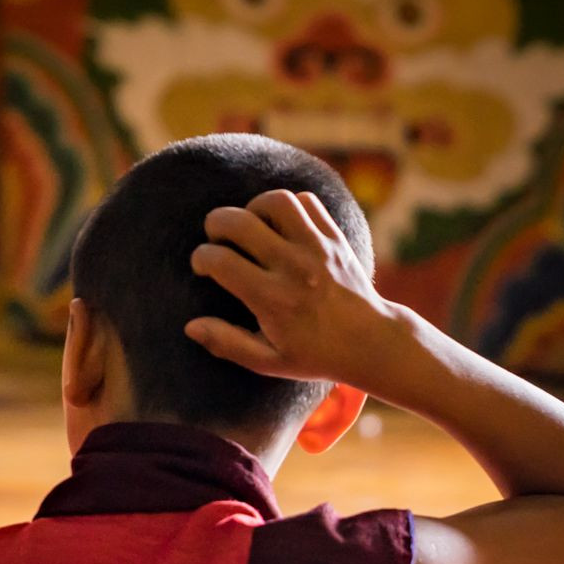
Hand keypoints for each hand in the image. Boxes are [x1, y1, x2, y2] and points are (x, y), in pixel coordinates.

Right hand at [184, 189, 407, 388]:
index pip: (221, 261)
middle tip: (217, 238)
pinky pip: (306, 202)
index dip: (202, 259)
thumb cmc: (316, 354)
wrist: (372, 343)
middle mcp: (295, 269)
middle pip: (240, 222)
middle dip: (216, 224)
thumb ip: (228, 344)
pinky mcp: (335, 238)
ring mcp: (318, 249)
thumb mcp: (269, 361)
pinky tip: (279, 225)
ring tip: (249, 226)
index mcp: (273, 300)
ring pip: (276, 201)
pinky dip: (287, 206)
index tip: (205, 268)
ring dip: (253, 207)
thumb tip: (191, 327)